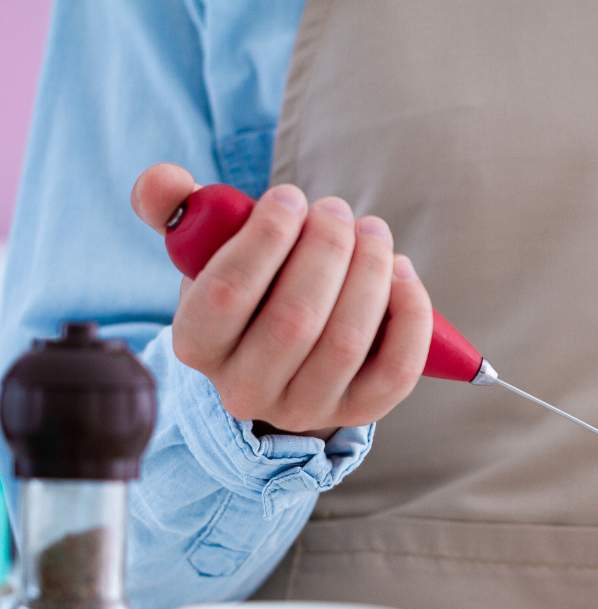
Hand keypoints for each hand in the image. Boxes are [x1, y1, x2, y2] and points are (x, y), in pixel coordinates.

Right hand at [131, 163, 432, 438]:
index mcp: (197, 345)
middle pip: (295, 319)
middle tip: (338, 210)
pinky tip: (401, 273)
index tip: (291, 197)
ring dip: (369, 274)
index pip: (227, 295)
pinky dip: (409, 316)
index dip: (266, 239)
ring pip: (345, 342)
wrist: (286, 357)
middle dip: (326, 250)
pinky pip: (396, 370)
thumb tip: (162, 179)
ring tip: (373, 233)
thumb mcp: (208, 251)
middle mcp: (245, 390)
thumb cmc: (250, 287)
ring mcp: (305, 408)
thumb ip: (179, 208)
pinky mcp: (358, 412)